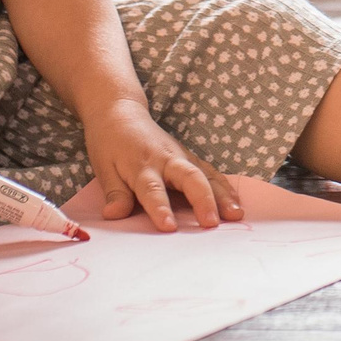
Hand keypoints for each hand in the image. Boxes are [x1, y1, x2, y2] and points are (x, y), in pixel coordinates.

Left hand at [86, 97, 241, 230]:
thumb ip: (115, 193)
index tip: (169, 227)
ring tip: (236, 215)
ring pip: (206, 174)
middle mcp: (166, 160)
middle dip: (203, 200)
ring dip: (222, 195)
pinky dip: (225, 188)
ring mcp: (182, 157)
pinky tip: (236, 204)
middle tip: (212, 223)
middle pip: (189, 178)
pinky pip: (211, 173)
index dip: (160, 208)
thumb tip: (114, 215)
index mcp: (142, 165)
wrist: (121, 113)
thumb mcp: (104, 168)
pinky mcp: (190, 157)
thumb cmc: (110, 143)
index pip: (152, 189)